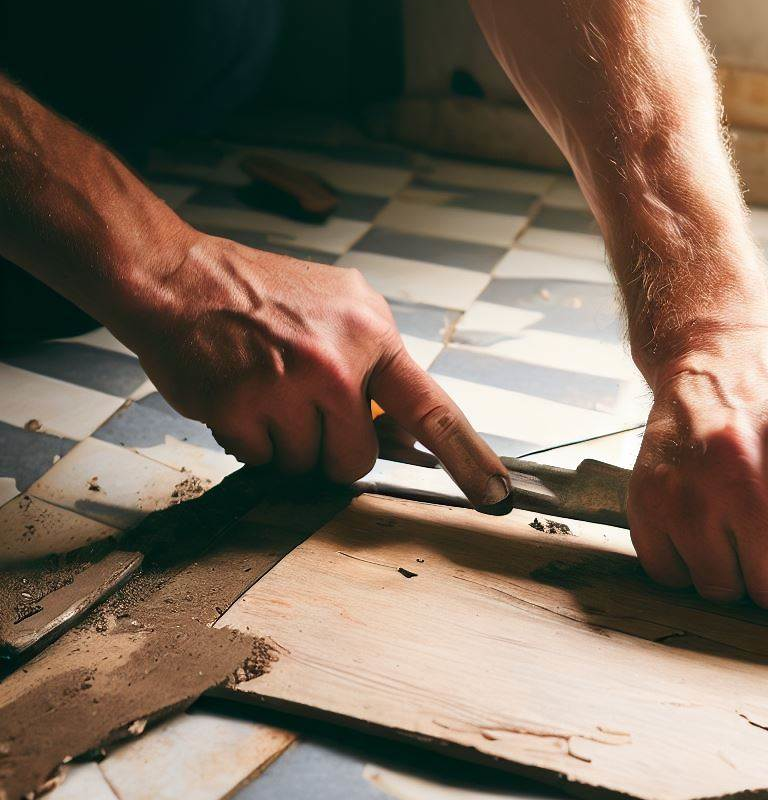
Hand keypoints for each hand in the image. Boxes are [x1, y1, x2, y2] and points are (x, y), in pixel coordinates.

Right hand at [123, 232, 510, 510]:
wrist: (179, 276)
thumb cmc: (262, 295)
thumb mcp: (341, 308)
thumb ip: (379, 368)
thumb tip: (411, 435)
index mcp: (370, 333)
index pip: (432, 408)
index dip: (468, 457)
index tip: (494, 492)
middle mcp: (335, 362)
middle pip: (356, 459)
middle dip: (333, 450)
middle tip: (306, 411)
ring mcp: (285, 386)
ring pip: (306, 466)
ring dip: (287, 444)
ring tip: (267, 393)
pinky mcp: (238, 409)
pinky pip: (261, 461)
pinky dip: (251, 441)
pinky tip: (240, 398)